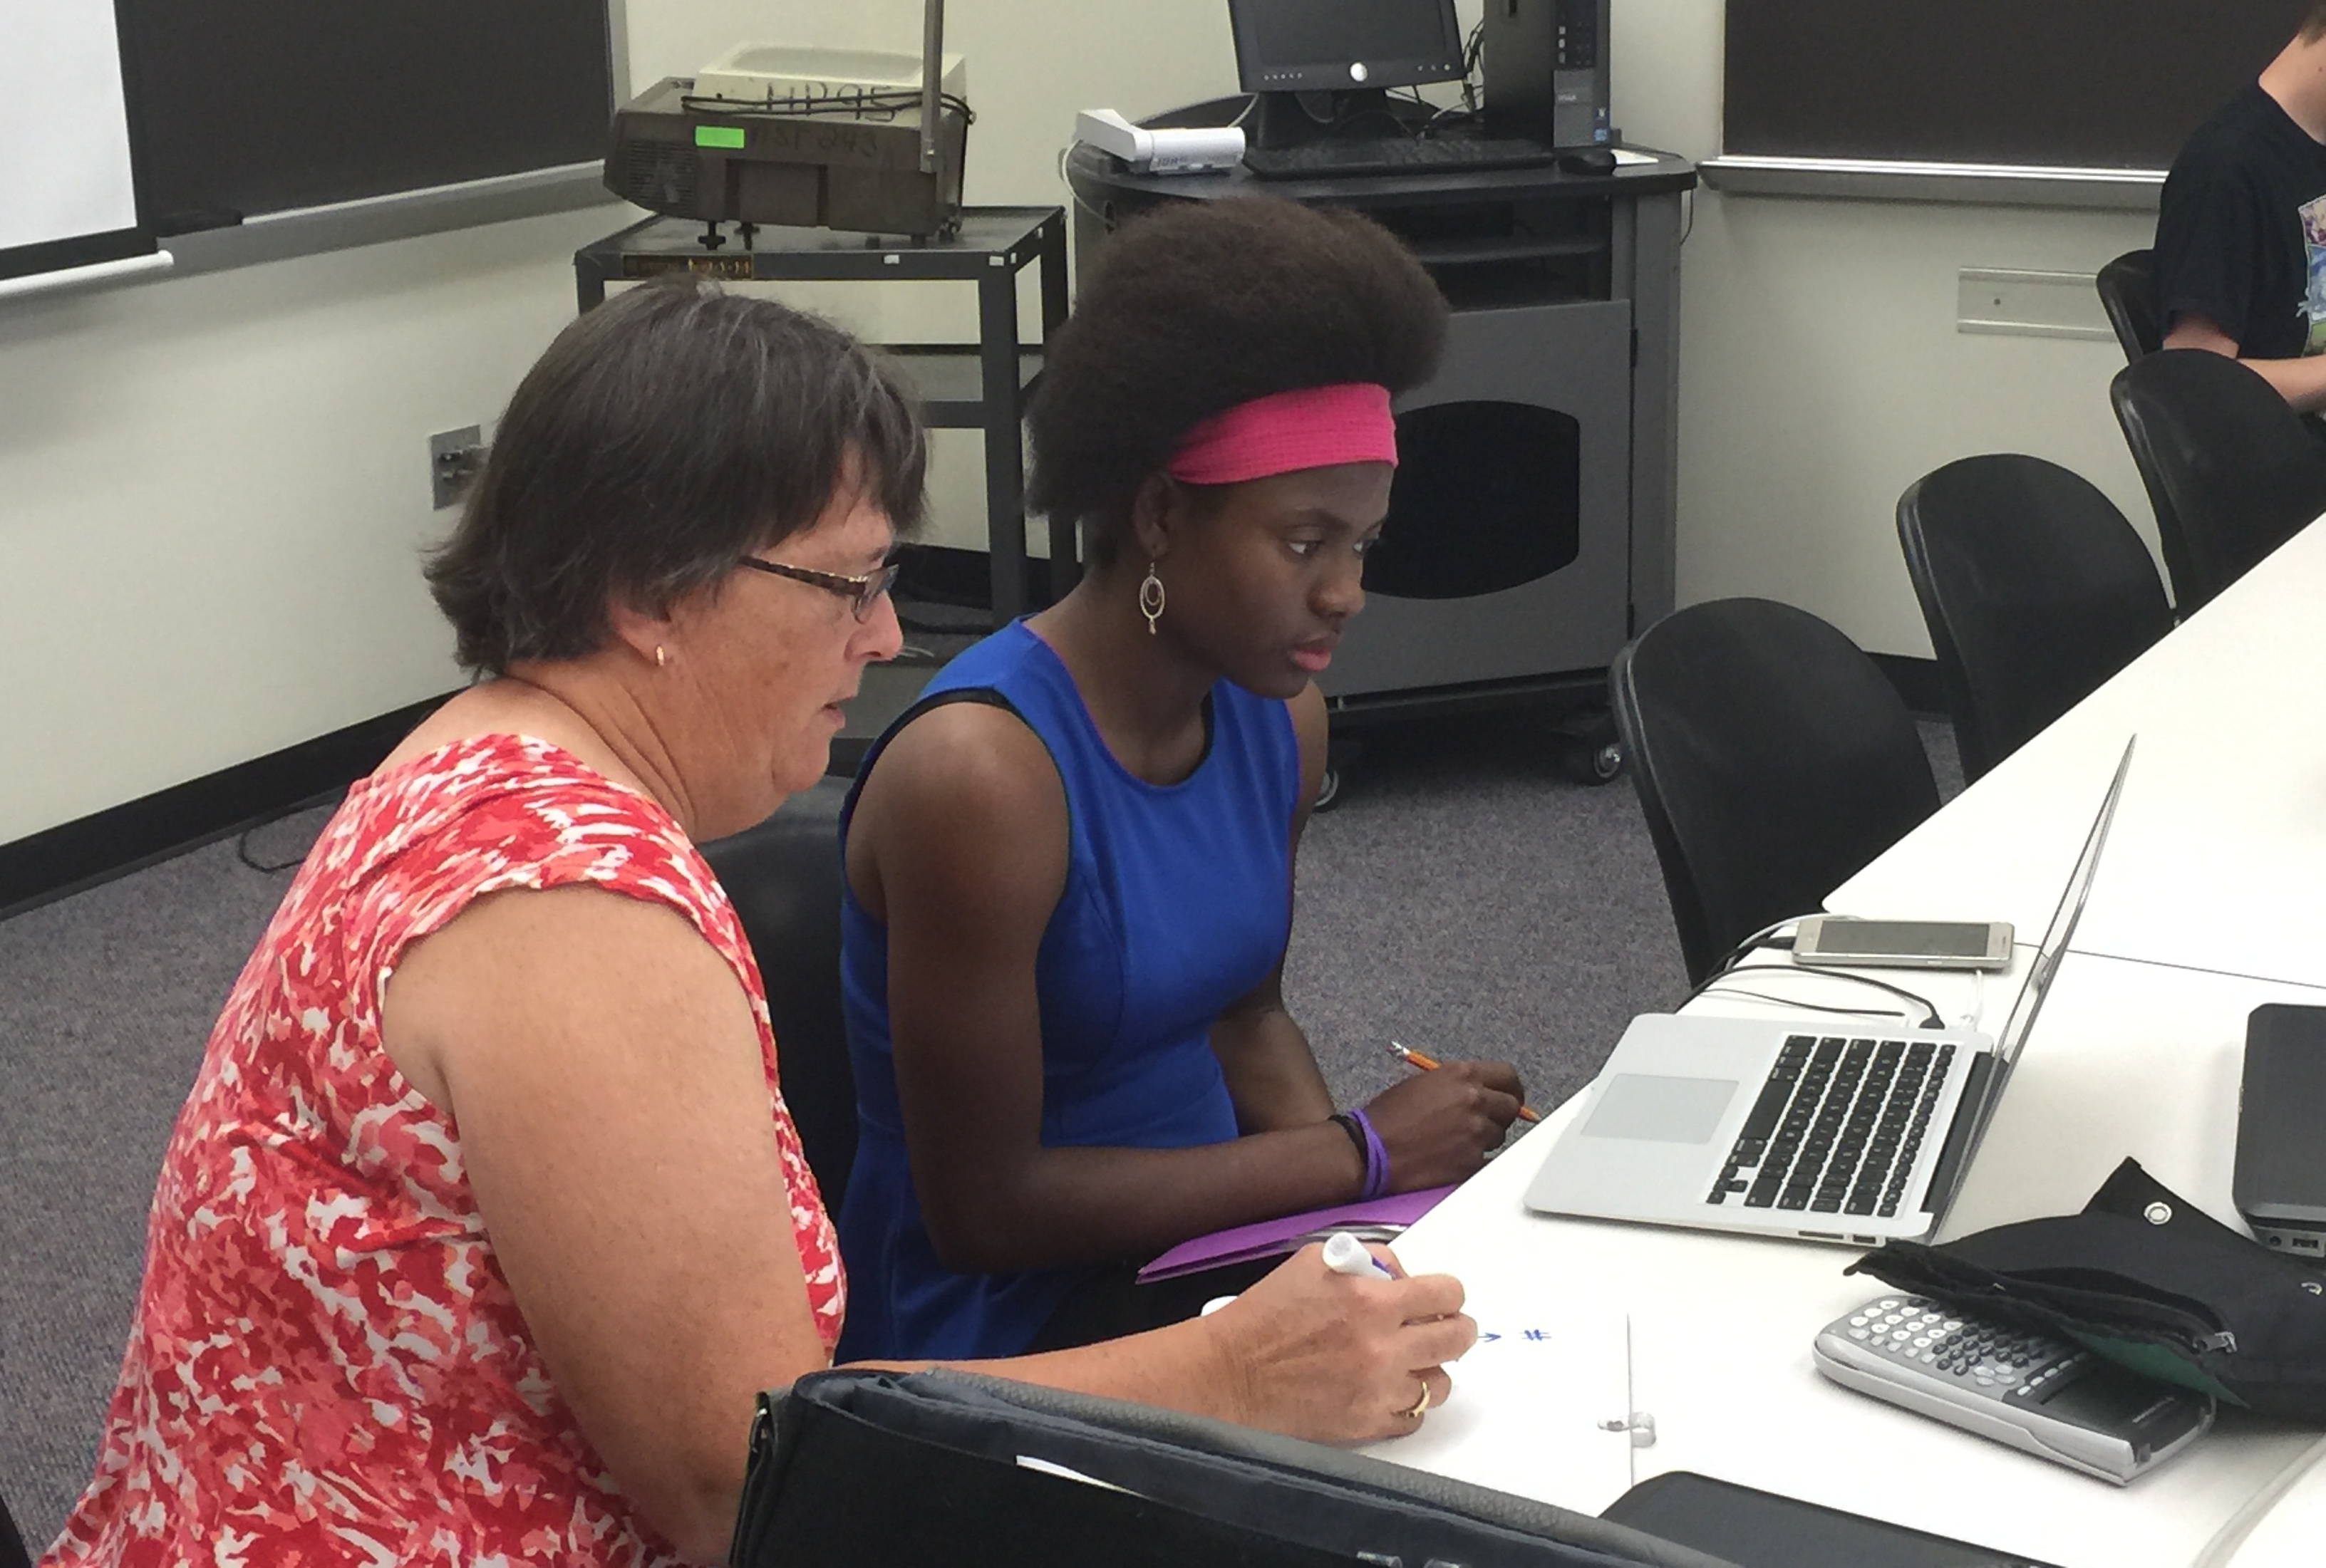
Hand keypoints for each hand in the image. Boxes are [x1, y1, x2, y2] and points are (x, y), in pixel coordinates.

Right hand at [1202, 1242, 1474, 1443]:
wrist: (1231, 1373)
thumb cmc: (1266, 1315)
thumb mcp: (1314, 1262)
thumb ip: (1369, 1261)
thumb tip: (1402, 1275)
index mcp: (1371, 1301)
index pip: (1445, 1294)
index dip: (1448, 1293)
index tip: (1441, 1298)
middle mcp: (1382, 1348)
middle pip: (1456, 1339)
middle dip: (1455, 1328)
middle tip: (1443, 1328)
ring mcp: (1377, 1391)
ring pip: (1439, 1384)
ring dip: (1429, 1369)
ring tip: (1410, 1362)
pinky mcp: (1366, 1425)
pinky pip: (1413, 1419)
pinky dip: (1406, 1403)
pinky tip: (1388, 1389)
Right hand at [1358, 1060, 1524, 1190]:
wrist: (1370, 1150)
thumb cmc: (1388, 1115)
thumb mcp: (1424, 1083)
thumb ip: (1458, 1085)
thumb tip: (1481, 1093)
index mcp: (1463, 1074)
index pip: (1509, 1076)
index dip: (1510, 1089)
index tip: (1507, 1096)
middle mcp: (1475, 1100)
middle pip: (1511, 1107)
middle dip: (1499, 1115)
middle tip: (1482, 1122)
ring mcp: (1476, 1133)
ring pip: (1499, 1136)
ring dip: (1484, 1139)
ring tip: (1456, 1141)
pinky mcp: (1472, 1162)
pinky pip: (1487, 1160)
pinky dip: (1474, 1160)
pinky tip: (1452, 1158)